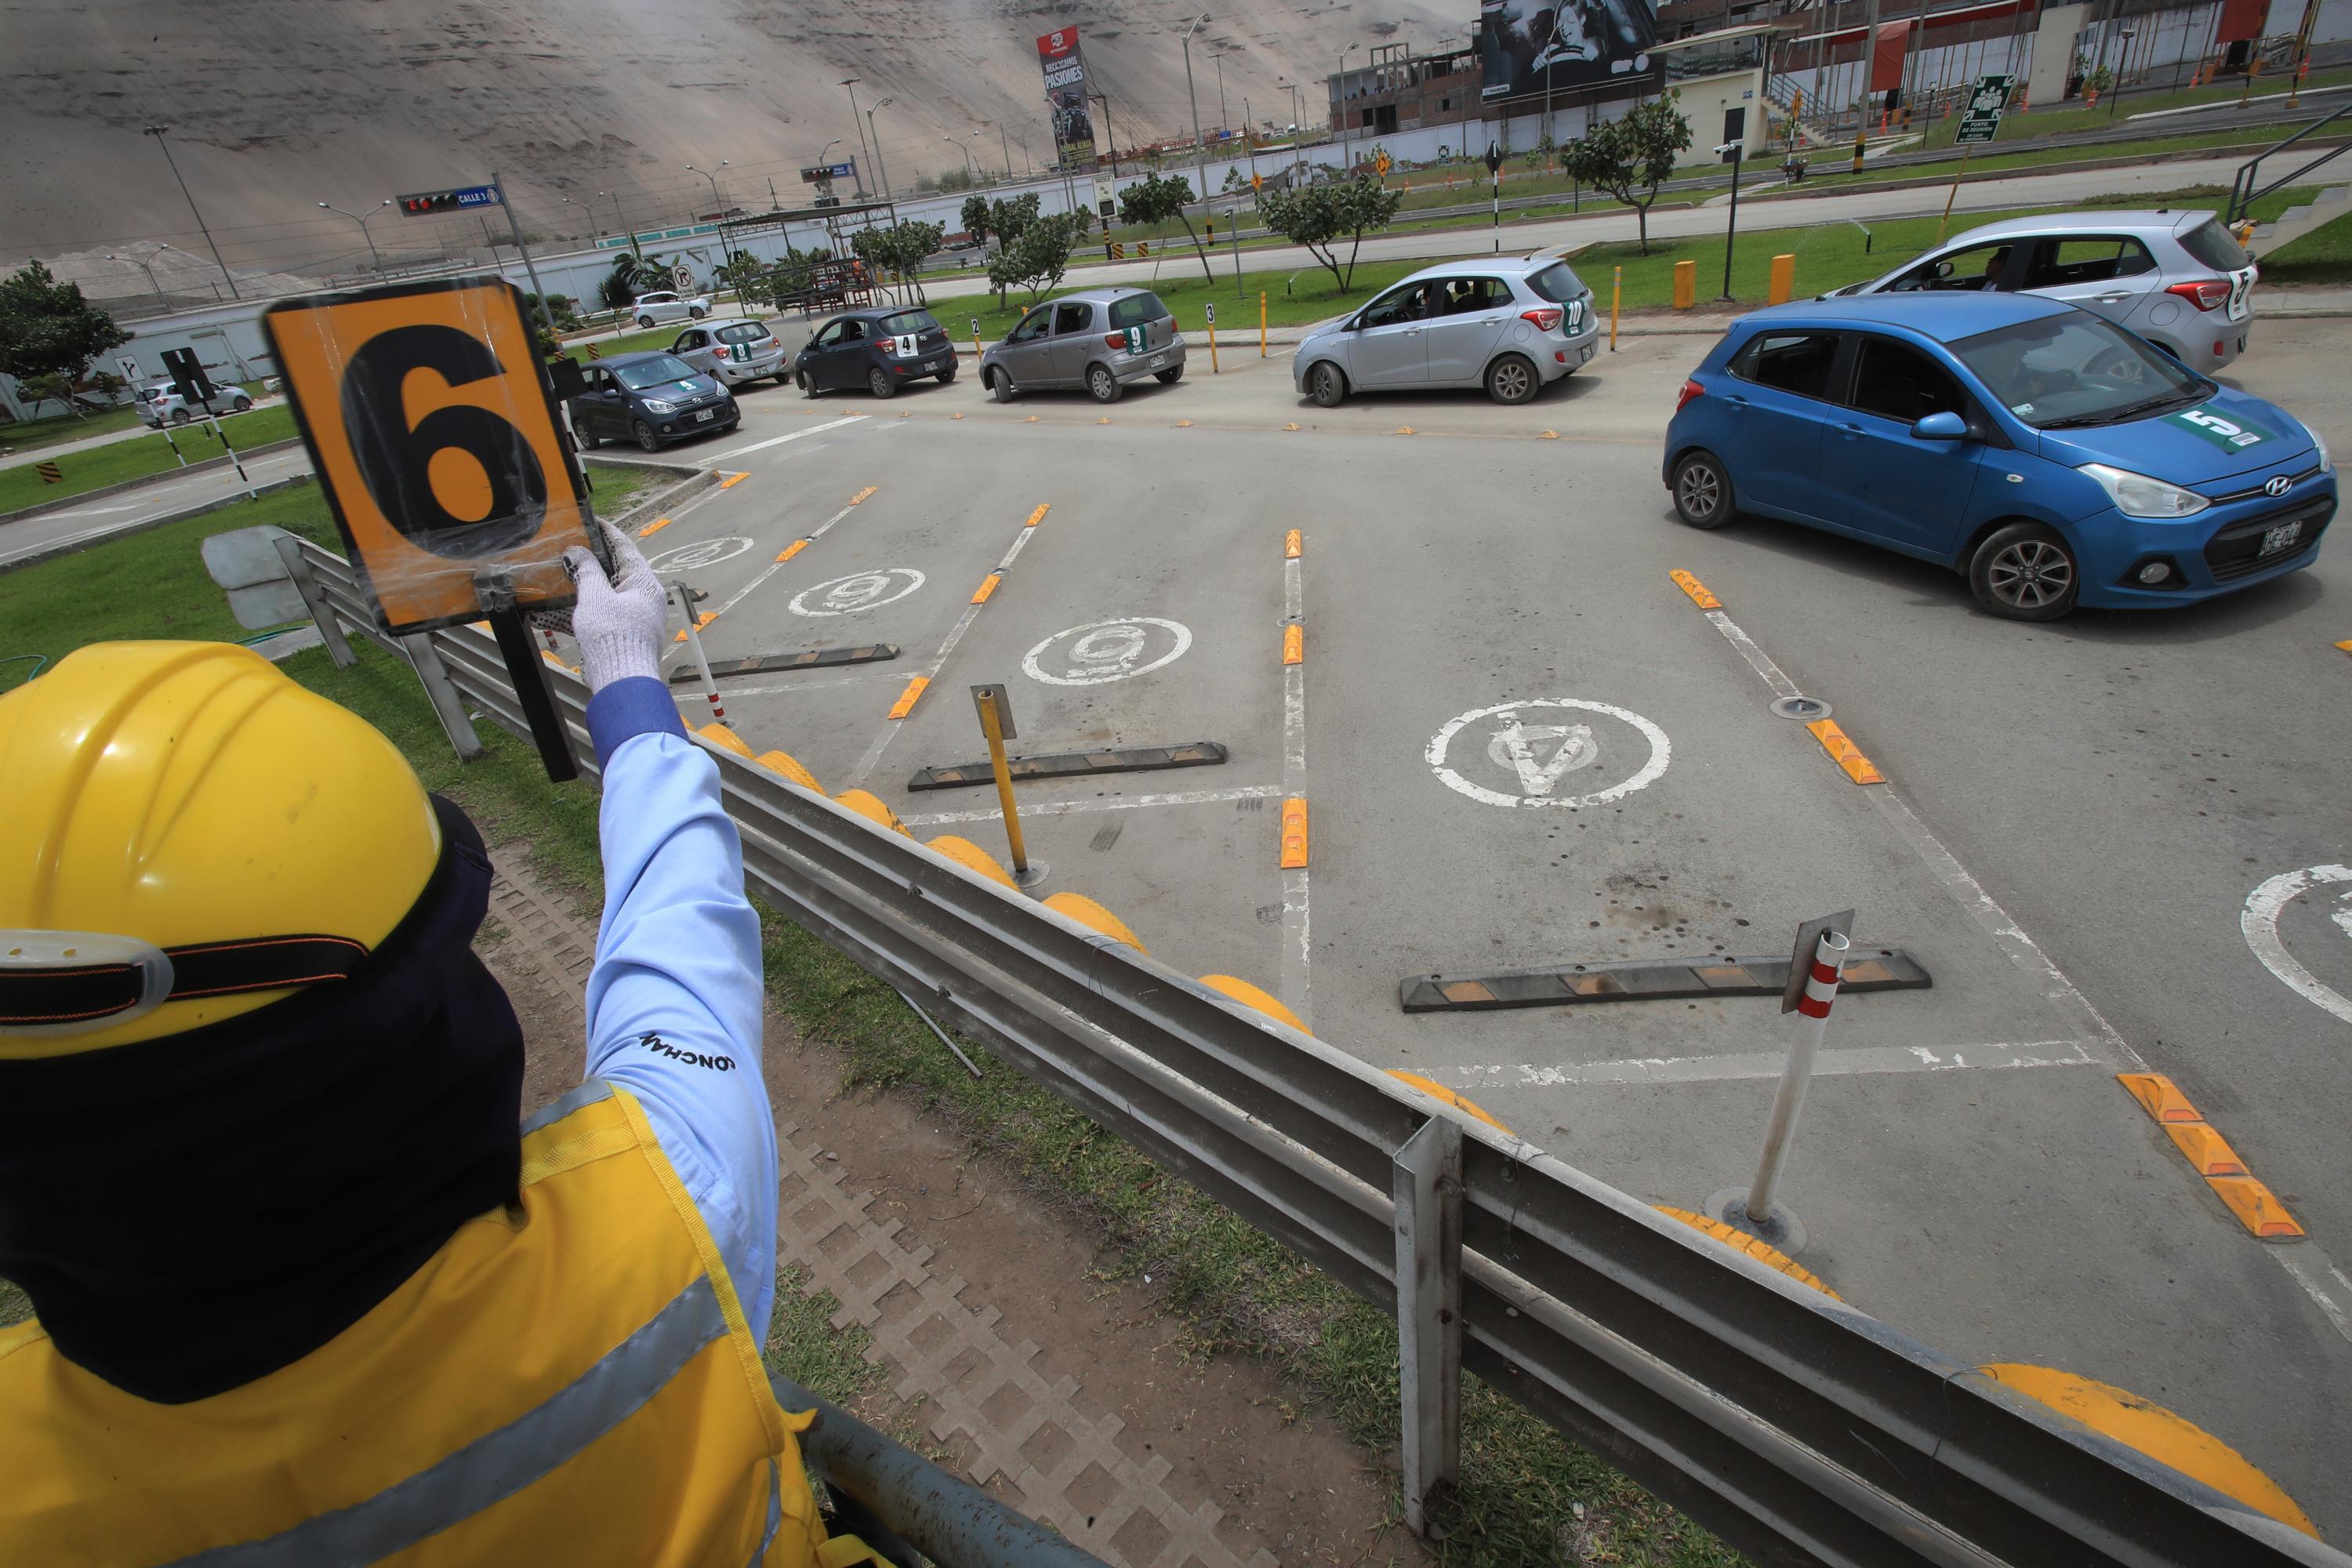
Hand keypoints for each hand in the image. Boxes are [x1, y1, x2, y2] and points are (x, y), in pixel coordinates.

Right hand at [561, 525, 666, 693]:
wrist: (621, 681)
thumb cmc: (614, 637)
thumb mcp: (594, 597)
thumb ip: (586, 572)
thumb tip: (579, 552)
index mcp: (643, 583)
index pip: (625, 548)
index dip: (607, 533)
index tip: (593, 521)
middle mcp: (644, 598)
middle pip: (615, 572)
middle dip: (591, 561)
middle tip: (571, 548)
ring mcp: (635, 618)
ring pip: (605, 595)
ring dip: (583, 588)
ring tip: (561, 576)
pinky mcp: (623, 635)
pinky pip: (601, 615)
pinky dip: (582, 611)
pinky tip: (557, 611)